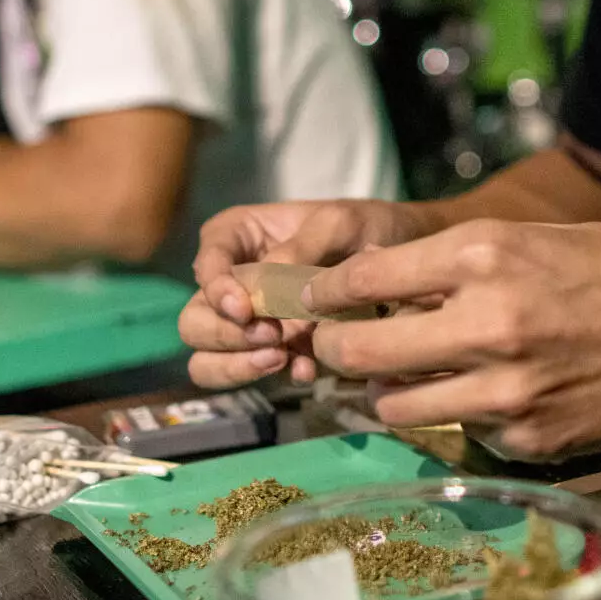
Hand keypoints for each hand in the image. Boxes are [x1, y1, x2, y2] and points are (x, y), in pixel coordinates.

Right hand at [181, 199, 439, 389]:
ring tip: (281, 359)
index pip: (207, 265)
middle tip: (271, 337)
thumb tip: (270, 298)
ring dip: (236, 365)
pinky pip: (250, 373)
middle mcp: (232, 281)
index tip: (246, 308)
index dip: (217, 290)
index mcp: (237, 237)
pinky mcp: (272, 351)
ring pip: (206, 358)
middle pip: (195, 320)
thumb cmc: (366, 227)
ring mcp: (249, 322)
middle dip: (226, 335)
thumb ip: (301, 250)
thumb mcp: (340, 223)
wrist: (405, 261)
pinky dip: (273, 376)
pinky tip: (307, 370)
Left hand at [301, 220, 600, 459]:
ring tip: (406, 379)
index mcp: (485, 255)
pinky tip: (489, 396)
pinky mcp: (528, 438)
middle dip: (338, 352)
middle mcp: (487, 323)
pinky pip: (463, 432)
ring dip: (392, 394)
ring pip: (397, 408)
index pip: (363, 280)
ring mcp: (506, 391)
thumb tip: (381, 288)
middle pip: (362, 354)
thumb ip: (458, 263)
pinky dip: (462, 417)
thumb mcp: (534, 238)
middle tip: (339, 349)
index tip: (318, 300)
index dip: (328, 293)